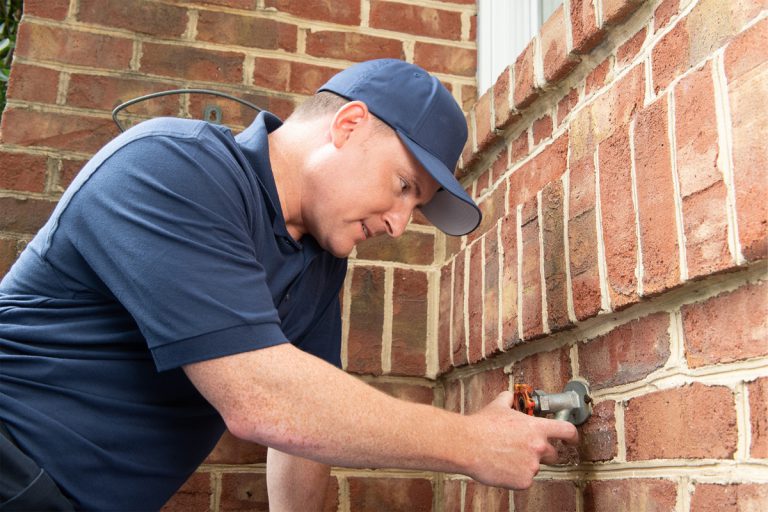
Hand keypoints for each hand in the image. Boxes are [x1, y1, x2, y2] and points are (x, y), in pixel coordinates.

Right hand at [461, 391, 578, 489]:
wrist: (468, 445)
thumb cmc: (482, 426)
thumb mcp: (497, 407)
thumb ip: (507, 400)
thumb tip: (508, 395)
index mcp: (536, 428)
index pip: (566, 431)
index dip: (573, 436)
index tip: (573, 440)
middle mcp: (539, 447)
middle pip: (555, 454)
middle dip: (545, 454)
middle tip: (528, 451)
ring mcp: (532, 465)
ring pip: (535, 467)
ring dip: (525, 464)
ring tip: (505, 457)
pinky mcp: (524, 481)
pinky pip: (524, 480)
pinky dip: (515, 476)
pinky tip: (502, 467)